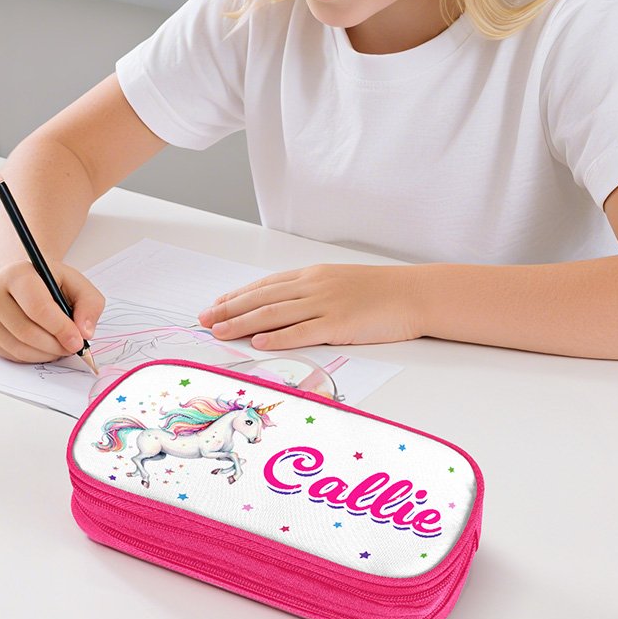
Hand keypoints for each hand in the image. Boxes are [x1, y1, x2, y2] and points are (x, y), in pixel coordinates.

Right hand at [0, 259, 105, 362]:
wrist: (25, 282)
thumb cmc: (52, 283)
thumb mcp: (78, 284)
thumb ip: (90, 304)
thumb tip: (84, 332)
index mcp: (17, 274)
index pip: (37, 307)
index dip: (60, 328)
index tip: (78, 342)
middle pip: (26, 331)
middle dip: (55, 345)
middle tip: (73, 348)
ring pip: (18, 347)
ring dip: (46, 354)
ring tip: (62, 347)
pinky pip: (11, 355)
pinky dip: (34, 357)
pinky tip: (46, 348)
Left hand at [197, 264, 420, 349]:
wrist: (413, 293)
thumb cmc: (380, 292)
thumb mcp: (340, 284)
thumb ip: (313, 293)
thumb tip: (286, 308)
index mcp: (312, 276)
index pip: (265, 285)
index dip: (236, 296)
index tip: (215, 305)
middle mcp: (313, 286)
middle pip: (262, 297)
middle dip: (229, 309)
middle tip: (204, 320)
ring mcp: (325, 304)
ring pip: (274, 314)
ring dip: (243, 323)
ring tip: (219, 332)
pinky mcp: (339, 324)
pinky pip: (302, 331)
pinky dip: (277, 337)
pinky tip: (258, 342)